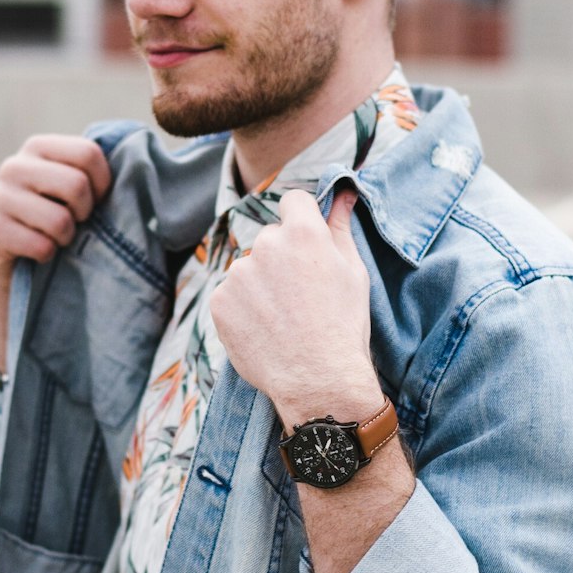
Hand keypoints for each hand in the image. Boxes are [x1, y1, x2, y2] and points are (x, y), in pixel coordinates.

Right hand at [0, 134, 111, 276]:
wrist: (10, 263)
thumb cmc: (52, 219)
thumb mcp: (69, 188)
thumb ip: (91, 170)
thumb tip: (135, 162)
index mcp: (38, 147)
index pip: (89, 153)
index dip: (102, 183)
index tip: (95, 200)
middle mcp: (13, 166)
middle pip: (77, 185)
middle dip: (84, 213)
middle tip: (74, 221)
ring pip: (60, 220)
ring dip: (66, 237)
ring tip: (55, 237)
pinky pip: (42, 246)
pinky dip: (47, 255)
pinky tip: (36, 251)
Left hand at [209, 188, 380, 424]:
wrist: (317, 379)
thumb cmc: (343, 326)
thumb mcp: (353, 272)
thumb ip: (340, 227)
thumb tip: (344, 193)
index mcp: (302, 232)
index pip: (293, 202)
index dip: (302, 220)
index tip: (307, 243)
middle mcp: (265, 245)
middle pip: (270, 238)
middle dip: (282, 258)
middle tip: (300, 295)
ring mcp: (238, 273)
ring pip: (249, 268)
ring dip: (260, 284)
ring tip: (282, 318)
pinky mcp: (220, 300)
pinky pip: (231, 294)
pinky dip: (243, 308)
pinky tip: (264, 329)